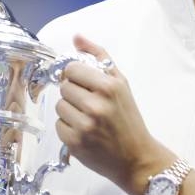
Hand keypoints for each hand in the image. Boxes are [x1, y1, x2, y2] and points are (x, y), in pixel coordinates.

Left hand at [55, 35, 174, 194]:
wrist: (136, 157)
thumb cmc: (128, 118)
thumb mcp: (121, 83)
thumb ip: (99, 57)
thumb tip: (76, 37)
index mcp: (108, 87)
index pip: (71, 69)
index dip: (75, 75)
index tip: (84, 84)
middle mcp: (96, 105)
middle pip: (63, 87)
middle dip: (74, 94)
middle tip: (89, 104)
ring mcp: (84, 126)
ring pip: (59, 106)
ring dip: (70, 110)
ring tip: (87, 118)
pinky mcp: (75, 143)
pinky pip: (58, 125)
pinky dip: (68, 128)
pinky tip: (83, 131)